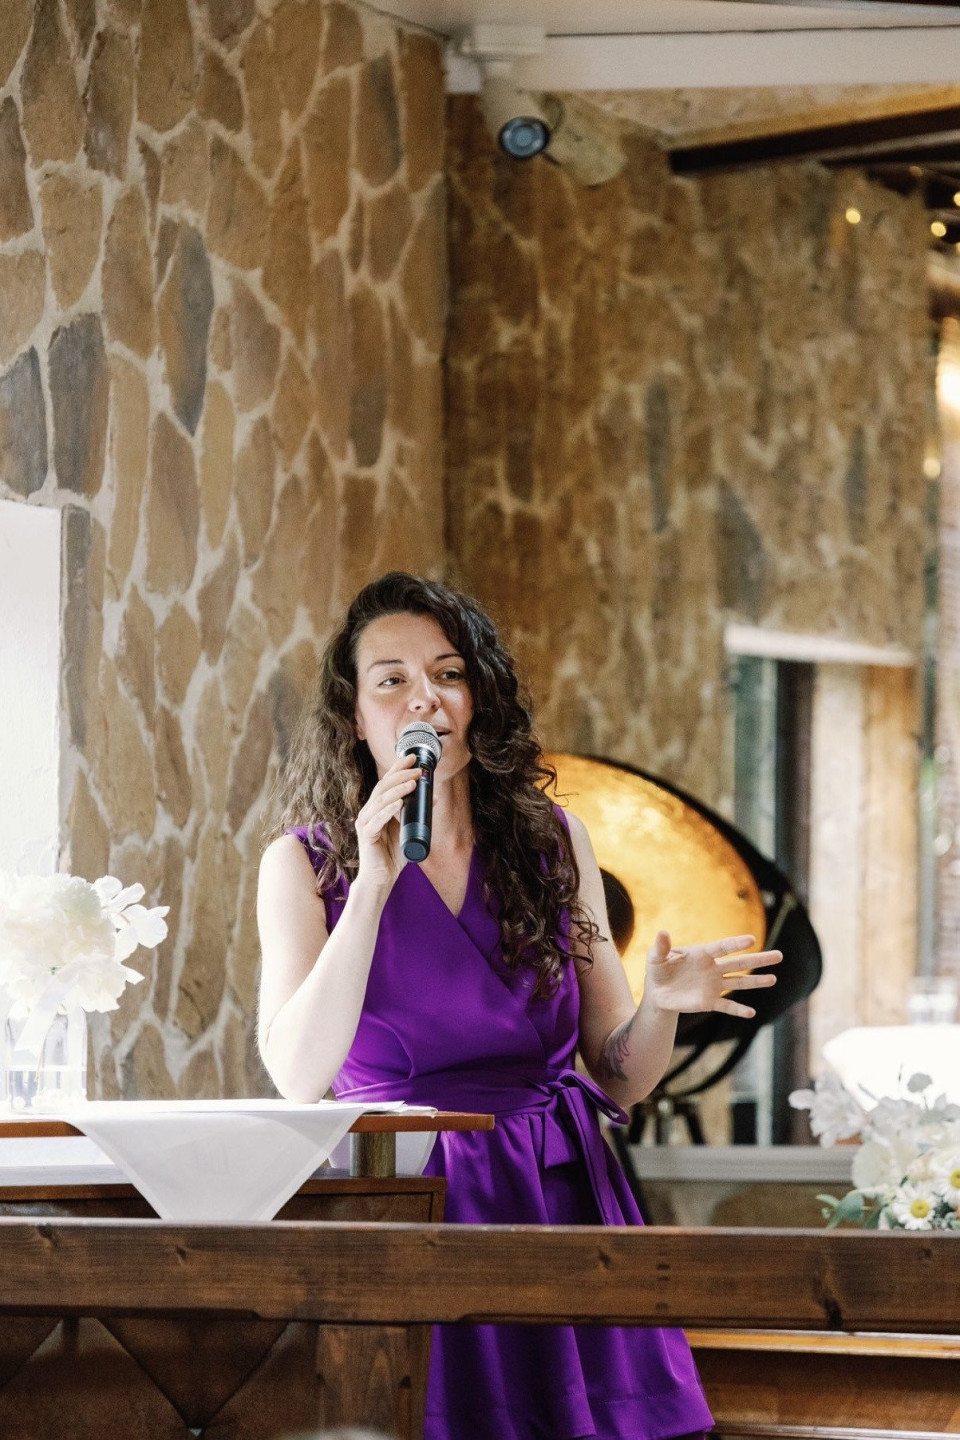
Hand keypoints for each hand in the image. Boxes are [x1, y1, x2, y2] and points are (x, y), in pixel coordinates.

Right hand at [354, 753, 421, 893]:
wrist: (382, 878)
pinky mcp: (366, 835)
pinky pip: (377, 820)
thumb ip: (419, 814)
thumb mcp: (410, 829)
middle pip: (383, 787)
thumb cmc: (393, 854)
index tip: (413, 757)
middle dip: (401, 775)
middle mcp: (369, 811)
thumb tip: (435, 797)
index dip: (399, 768)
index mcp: (378, 807)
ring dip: (398, 789)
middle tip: (417, 769)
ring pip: (381, 800)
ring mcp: (365, 822)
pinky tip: (398, 803)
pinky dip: (388, 810)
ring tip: (413, 783)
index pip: (387, 782)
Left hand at [644, 931, 780, 1018]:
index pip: (722, 947)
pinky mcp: (709, 1002)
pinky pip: (727, 1006)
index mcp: (702, 954)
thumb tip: (662, 932)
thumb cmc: (658, 970)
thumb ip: (660, 947)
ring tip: (774, 979)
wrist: (657, 993)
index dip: (736, 943)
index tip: (751, 939)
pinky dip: (738, 1009)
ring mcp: (713, 986)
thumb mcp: (655, 958)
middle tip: (779, 956)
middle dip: (759, 959)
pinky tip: (751, 1013)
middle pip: (739, 963)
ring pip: (739, 982)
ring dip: (756, 982)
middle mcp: (712, 969)